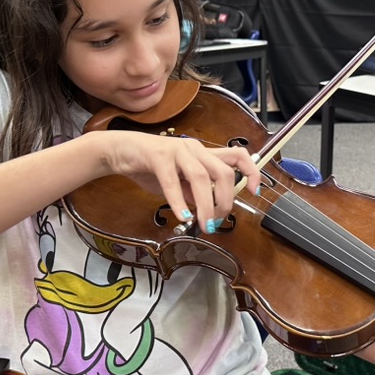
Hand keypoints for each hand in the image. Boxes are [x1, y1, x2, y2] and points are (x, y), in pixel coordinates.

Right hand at [102, 131, 260, 232]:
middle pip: (224, 172)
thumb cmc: (150, 166)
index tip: (254, 192)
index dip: (251, 172)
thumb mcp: (179, 183)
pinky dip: (179, 201)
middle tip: (218, 221)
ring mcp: (177, 151)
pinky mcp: (158, 155)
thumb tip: (209, 210)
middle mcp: (195, 149)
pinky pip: (172, 180)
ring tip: (204, 225)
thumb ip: (195, 194)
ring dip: (206, 205)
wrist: (119, 152)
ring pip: (201, 177)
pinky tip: (182, 217)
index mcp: (203, 154)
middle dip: (226, 200)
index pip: (238, 155)